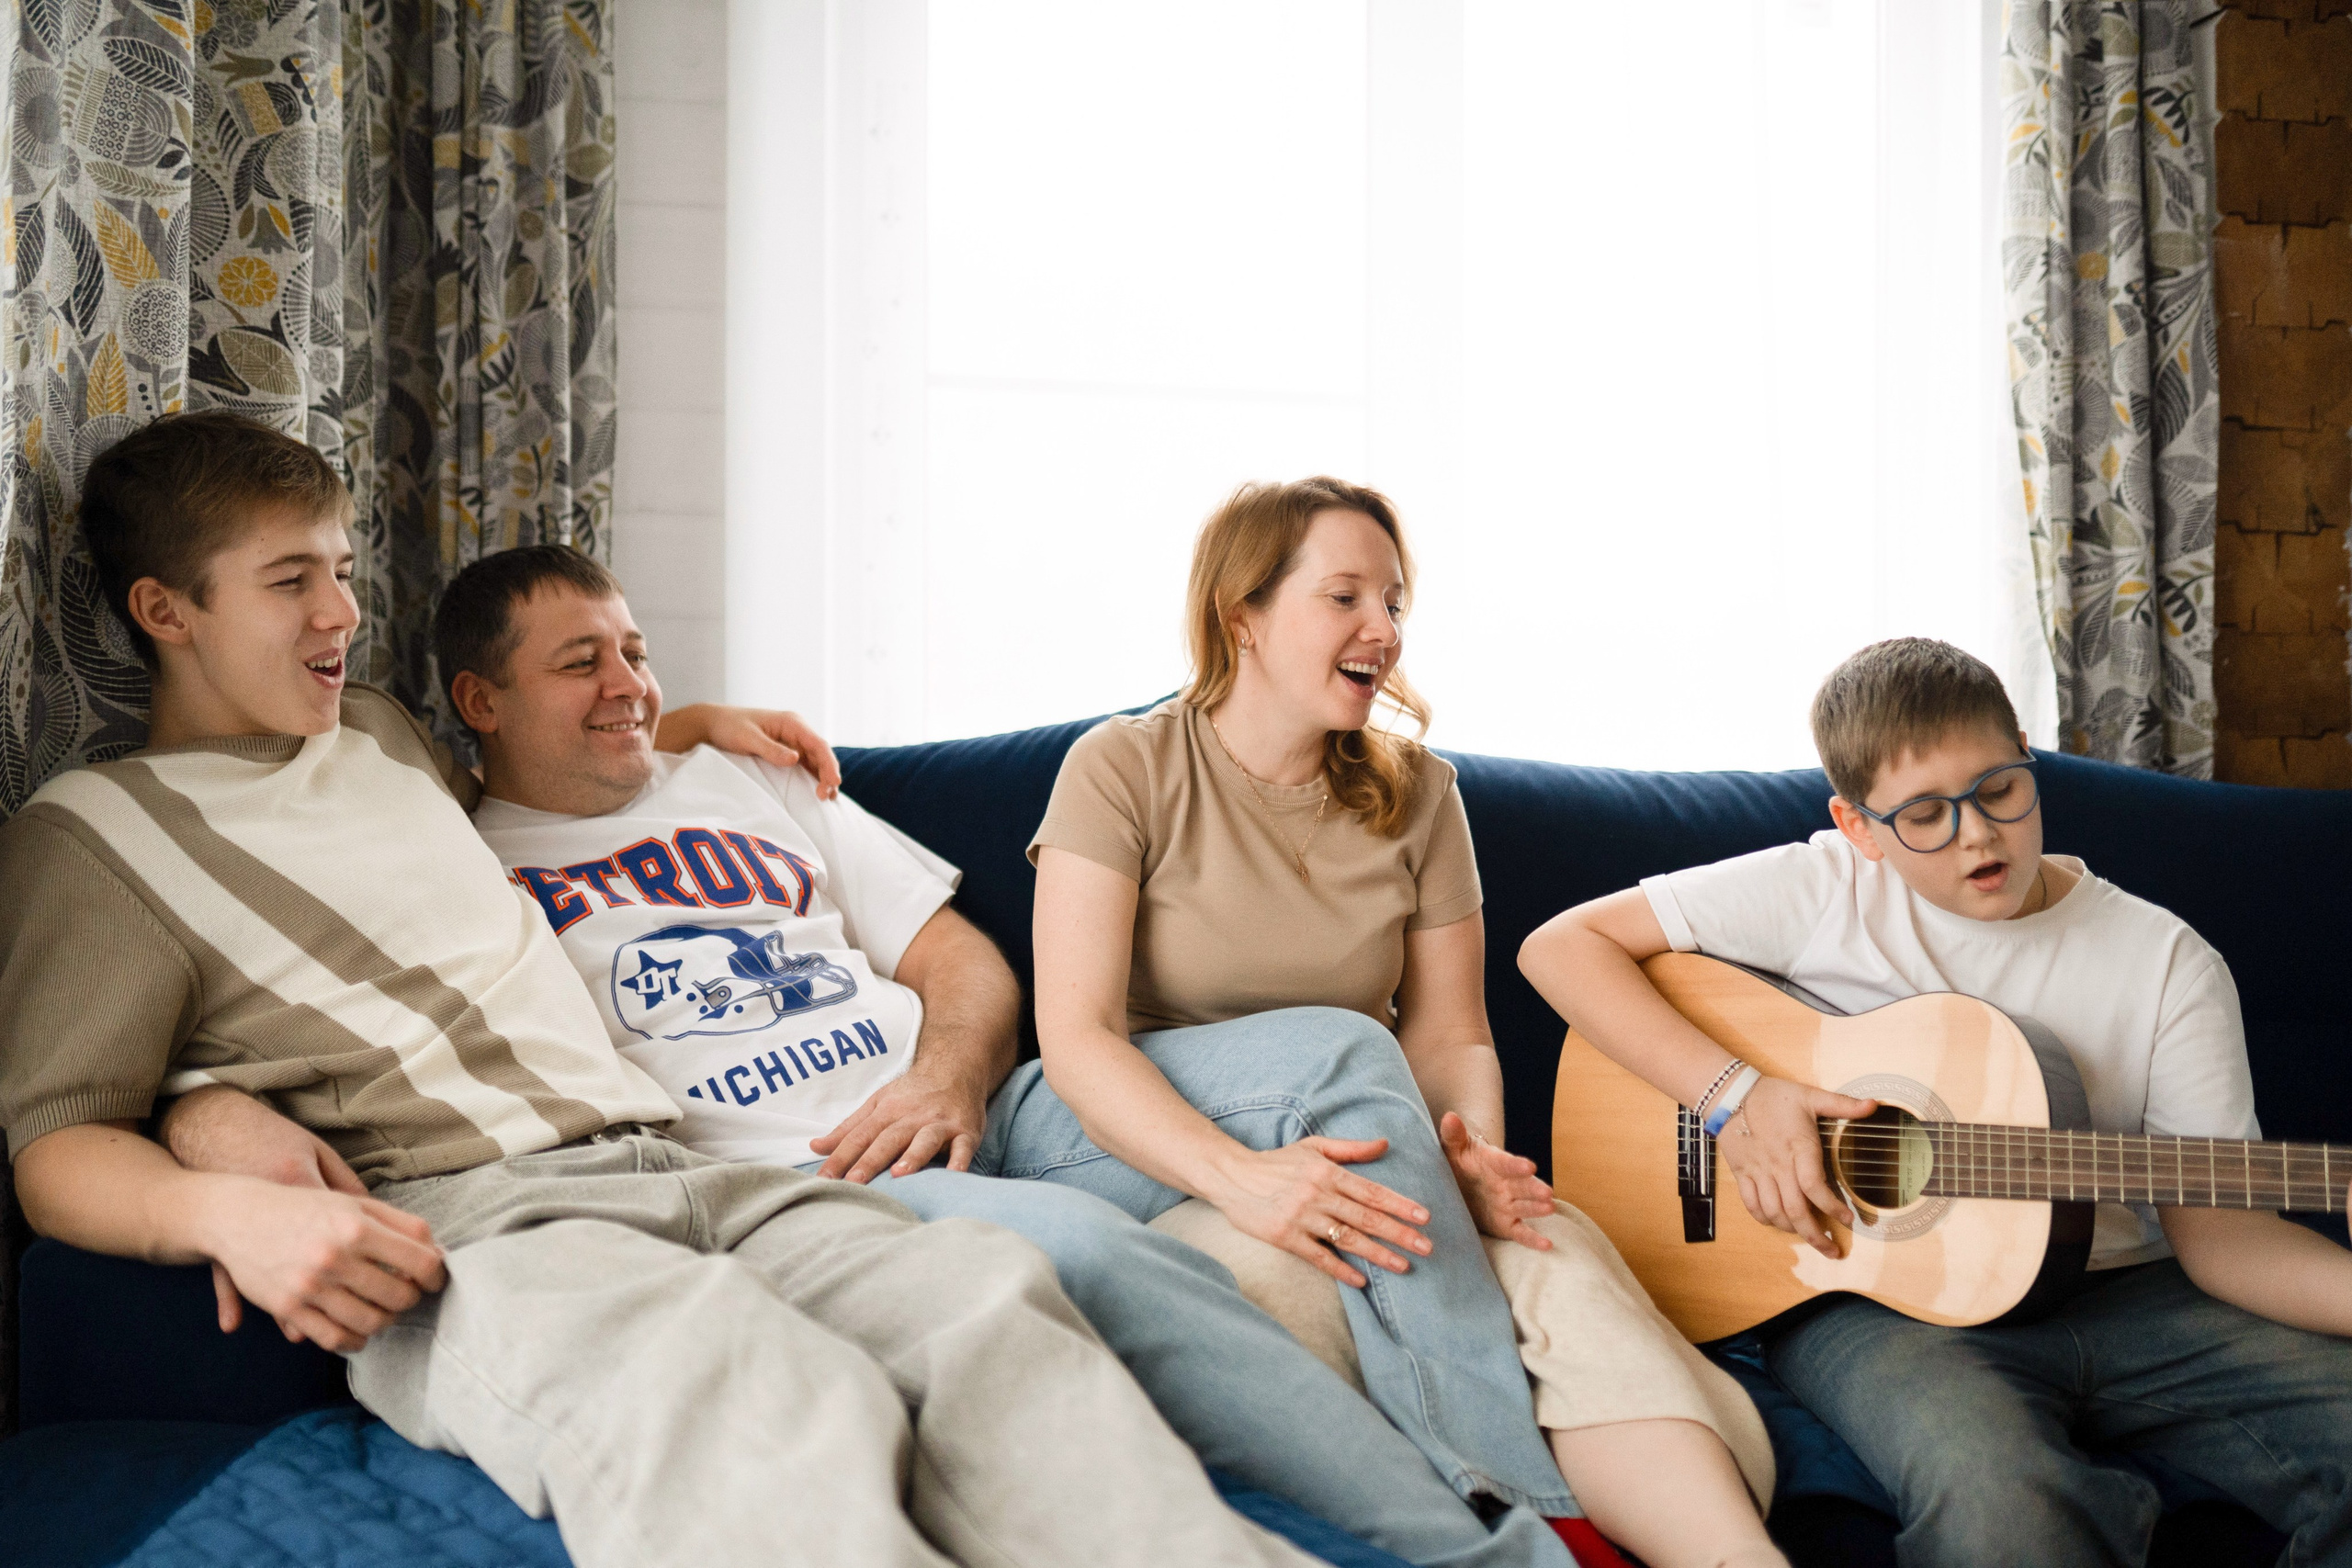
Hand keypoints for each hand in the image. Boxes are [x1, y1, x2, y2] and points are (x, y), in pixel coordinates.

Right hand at [195, 1178, 447, 1353]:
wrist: (237, 1217)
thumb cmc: (303, 1207)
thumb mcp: (352, 1203)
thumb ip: (399, 1224)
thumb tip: (437, 1252)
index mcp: (356, 1226)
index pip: (420, 1262)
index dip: (436, 1275)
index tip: (434, 1279)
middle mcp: (334, 1257)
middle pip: (399, 1296)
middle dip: (411, 1299)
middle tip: (407, 1295)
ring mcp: (310, 1286)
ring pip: (371, 1322)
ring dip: (386, 1321)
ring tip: (385, 1311)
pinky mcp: (288, 1308)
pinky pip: (334, 1339)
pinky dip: (355, 1341)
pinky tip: (359, 1332)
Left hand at [668, 705, 840, 798]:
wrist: (713, 723)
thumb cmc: (729, 726)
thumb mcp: (748, 738)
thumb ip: (771, 749)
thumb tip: (795, 759)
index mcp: (792, 723)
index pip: (818, 744)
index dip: (828, 764)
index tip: (833, 782)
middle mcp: (796, 731)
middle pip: (821, 754)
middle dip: (828, 775)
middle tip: (827, 797)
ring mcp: (792, 742)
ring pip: (816, 762)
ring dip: (823, 778)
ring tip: (828, 799)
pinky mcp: (786, 752)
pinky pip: (805, 766)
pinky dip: (813, 778)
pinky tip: (818, 792)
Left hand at [809, 1070, 988, 1181]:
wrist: (955, 1068)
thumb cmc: (912, 1094)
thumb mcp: (877, 1104)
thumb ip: (848, 1129)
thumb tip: (815, 1147)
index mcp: (887, 1112)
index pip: (858, 1136)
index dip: (840, 1157)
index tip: (823, 1179)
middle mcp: (912, 1117)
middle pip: (888, 1139)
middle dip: (870, 1160)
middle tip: (853, 1182)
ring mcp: (939, 1123)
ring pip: (925, 1140)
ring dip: (913, 1156)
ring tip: (899, 1174)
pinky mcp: (965, 1131)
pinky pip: (964, 1146)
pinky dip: (960, 1160)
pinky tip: (954, 1174)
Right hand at [1205, 1138, 1433, 1288]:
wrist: (1231, 1175)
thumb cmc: (1276, 1161)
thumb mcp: (1313, 1146)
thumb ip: (1350, 1149)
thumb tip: (1385, 1144)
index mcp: (1328, 1172)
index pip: (1372, 1191)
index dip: (1400, 1205)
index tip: (1425, 1217)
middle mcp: (1318, 1194)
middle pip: (1366, 1217)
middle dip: (1400, 1233)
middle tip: (1427, 1247)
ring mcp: (1302, 1217)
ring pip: (1348, 1238)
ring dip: (1378, 1254)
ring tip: (1403, 1266)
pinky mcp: (1285, 1236)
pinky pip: (1318, 1256)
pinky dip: (1340, 1269)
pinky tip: (1361, 1280)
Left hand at [1438, 1112, 1553, 1249]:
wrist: (1460, 1184)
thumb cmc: (1458, 1163)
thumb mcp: (1452, 1149)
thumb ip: (1452, 1135)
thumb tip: (1449, 1116)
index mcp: (1494, 1164)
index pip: (1506, 1163)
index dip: (1516, 1165)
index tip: (1528, 1166)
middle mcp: (1506, 1184)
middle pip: (1523, 1186)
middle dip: (1534, 1188)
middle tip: (1548, 1193)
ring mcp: (1509, 1205)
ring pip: (1526, 1207)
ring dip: (1537, 1208)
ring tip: (1550, 1208)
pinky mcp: (1507, 1225)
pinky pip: (1522, 1232)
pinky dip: (1533, 1239)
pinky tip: (1548, 1245)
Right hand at [1716, 1076, 1877, 1257]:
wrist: (1729, 1093)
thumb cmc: (1772, 1095)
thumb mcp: (1810, 1096)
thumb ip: (1843, 1104)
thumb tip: (1875, 1105)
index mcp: (1798, 1148)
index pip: (1815, 1187)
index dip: (1833, 1208)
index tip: (1848, 1219)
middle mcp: (1778, 1165)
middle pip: (1796, 1210)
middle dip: (1815, 1236)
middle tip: (1832, 1251)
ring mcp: (1758, 1172)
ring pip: (1774, 1212)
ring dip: (1792, 1230)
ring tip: (1809, 1237)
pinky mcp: (1743, 1174)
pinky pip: (1752, 1205)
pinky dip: (1765, 1219)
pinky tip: (1777, 1222)